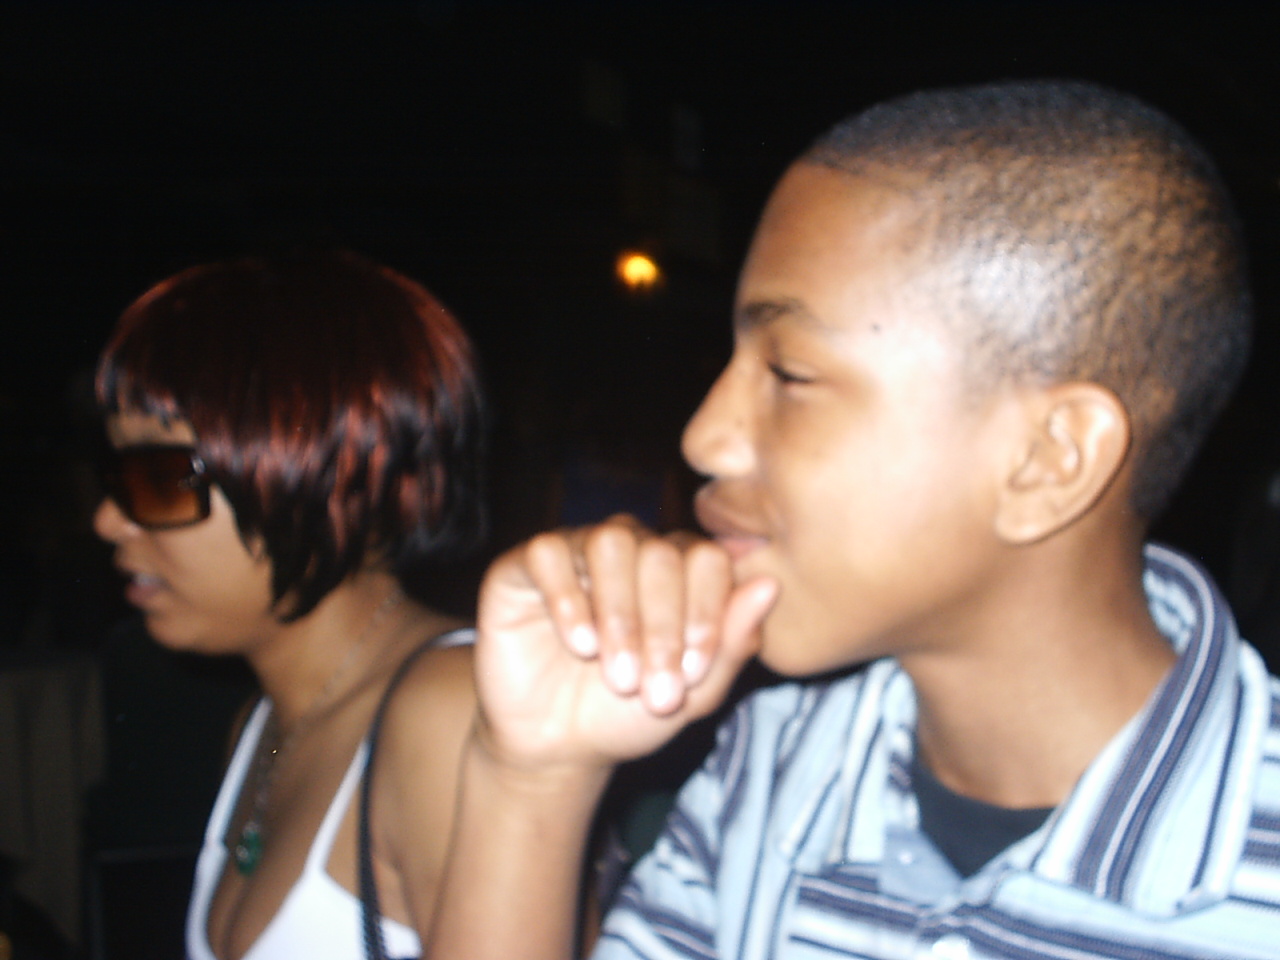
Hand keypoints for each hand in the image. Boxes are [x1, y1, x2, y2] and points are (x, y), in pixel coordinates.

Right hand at [473, 515, 777, 771]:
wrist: (558, 747)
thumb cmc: (629, 714)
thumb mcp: (694, 693)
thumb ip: (732, 641)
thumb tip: (770, 585)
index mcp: (679, 569)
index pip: (707, 558)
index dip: (706, 612)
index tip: (693, 674)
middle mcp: (631, 548)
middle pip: (660, 553)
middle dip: (663, 628)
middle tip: (653, 690)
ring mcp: (576, 549)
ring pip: (610, 541)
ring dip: (620, 613)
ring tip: (616, 672)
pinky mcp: (524, 564)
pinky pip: (549, 552)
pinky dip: (568, 600)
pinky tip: (579, 644)